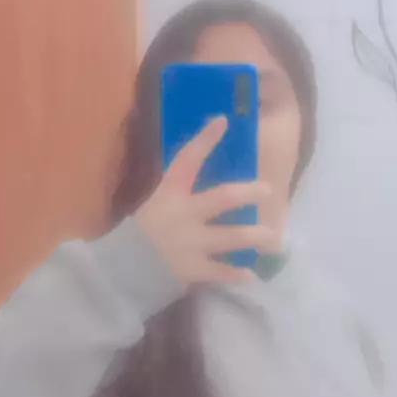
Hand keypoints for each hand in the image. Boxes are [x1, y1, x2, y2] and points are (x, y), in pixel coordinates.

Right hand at [135, 118, 273, 284]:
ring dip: (252, 236)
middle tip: (267, 189)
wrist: (125, 268)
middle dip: (246, 193)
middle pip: (220, 198)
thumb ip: (182, 189)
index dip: (204, 140)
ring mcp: (188, 243)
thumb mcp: (158, 202)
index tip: (223, 121)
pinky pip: (220, 272)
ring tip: (272, 237)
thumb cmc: (146, 230)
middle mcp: (182, 215)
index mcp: (170, 194)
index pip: (187, 160)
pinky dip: (236, 274)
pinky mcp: (191, 269)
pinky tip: (252, 275)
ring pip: (228, 237)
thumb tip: (208, 168)